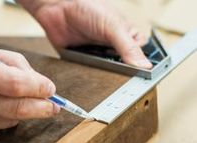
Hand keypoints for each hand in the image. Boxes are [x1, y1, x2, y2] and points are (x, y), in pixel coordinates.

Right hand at [0, 46, 59, 142]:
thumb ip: (12, 63)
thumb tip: (38, 81)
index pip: (14, 84)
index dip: (37, 87)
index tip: (50, 89)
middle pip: (16, 108)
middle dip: (42, 108)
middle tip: (54, 106)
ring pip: (9, 120)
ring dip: (22, 112)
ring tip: (23, 102)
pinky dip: (3, 119)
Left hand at [33, 0, 151, 68]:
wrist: (58, 8)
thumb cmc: (87, 7)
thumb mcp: (113, 26)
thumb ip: (128, 47)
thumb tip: (144, 66)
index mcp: (127, 34)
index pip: (139, 55)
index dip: (138, 64)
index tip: (136, 74)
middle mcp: (114, 45)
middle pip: (123, 65)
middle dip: (119, 69)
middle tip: (115, 71)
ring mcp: (99, 52)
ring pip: (107, 70)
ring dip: (104, 71)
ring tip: (100, 67)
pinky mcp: (85, 59)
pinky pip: (91, 71)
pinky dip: (91, 71)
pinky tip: (90, 69)